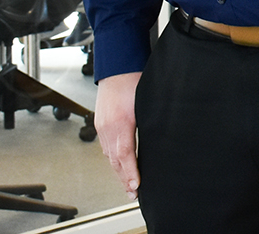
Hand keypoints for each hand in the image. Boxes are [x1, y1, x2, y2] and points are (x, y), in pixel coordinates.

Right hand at [94, 71, 142, 199]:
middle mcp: (108, 127)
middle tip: (133, 194)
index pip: (125, 155)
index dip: (131, 173)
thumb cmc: (134, 79)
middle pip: (115, 160)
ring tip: (127, 184)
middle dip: (124, 179)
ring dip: (118, 171)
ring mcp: (102, 125)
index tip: (136, 187)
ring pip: (109, 155)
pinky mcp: (100, 122)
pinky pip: (105, 146)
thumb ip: (149, 123)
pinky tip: (118, 164)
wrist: (117, 65)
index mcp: (121, 123)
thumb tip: (158, 140)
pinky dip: (112, 158)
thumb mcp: (146, 103)